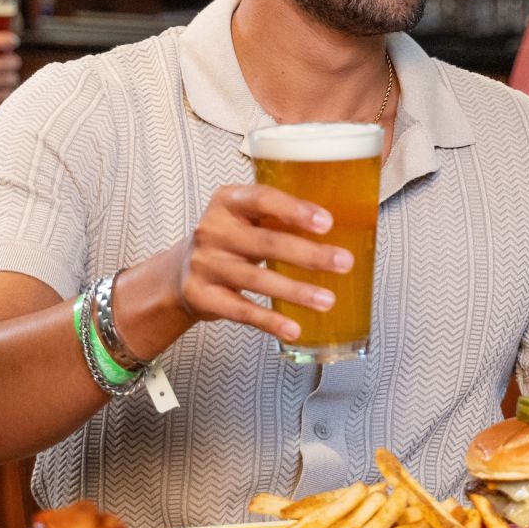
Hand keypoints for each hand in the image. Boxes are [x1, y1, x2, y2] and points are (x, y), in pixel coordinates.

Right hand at [0, 32, 22, 121]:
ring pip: (8, 79)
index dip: (7, 39)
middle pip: (7, 61)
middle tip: (12, 65)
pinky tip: (1, 93)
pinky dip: (5, 94)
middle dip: (13, 62)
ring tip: (7, 80)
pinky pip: (2, 95)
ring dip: (10, 79)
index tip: (13, 41)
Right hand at [156, 184, 353, 343]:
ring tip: (327, 300)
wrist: (180, 273)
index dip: (294, 209)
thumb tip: (348, 225)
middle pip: (265, 242)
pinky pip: (241, 310)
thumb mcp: (246, 219)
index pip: (261, 198)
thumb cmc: (230, 241)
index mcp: (228, 201)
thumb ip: (281, 217)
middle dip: (308, 254)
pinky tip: (293, 328)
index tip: (327, 222)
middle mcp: (212, 230)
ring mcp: (205, 264)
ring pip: (257, 279)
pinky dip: (270, 321)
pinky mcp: (202, 296)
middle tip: (343, 262)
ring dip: (296, 291)